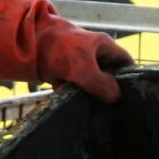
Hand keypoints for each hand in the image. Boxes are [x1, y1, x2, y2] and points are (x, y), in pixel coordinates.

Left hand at [0, 0, 135, 102]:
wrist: (26, 45)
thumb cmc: (58, 50)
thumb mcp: (84, 68)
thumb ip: (101, 84)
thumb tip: (114, 97)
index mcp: (105, 47)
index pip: (127, 64)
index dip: (131, 79)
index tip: (131, 98)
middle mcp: (95, 54)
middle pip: (111, 76)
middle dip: (111, 91)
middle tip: (114, 110)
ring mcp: (80, 64)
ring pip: (94, 84)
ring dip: (93, 97)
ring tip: (97, 113)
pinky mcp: (66, 74)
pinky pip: (78, 89)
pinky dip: (77, 97)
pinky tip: (79, 110)